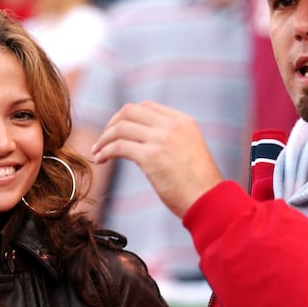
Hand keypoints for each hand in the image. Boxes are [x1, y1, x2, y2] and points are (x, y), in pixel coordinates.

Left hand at [91, 101, 223, 217]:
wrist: (209, 200)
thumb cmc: (199, 184)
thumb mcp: (189, 149)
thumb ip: (171, 139)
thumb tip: (145, 142)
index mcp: (183, 121)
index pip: (147, 106)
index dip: (127, 116)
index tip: (117, 129)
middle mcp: (172, 125)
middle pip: (130, 111)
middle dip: (112, 123)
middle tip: (104, 139)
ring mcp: (161, 139)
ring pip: (120, 127)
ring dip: (104, 139)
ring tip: (97, 152)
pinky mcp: (151, 157)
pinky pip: (118, 147)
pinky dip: (105, 151)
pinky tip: (101, 160)